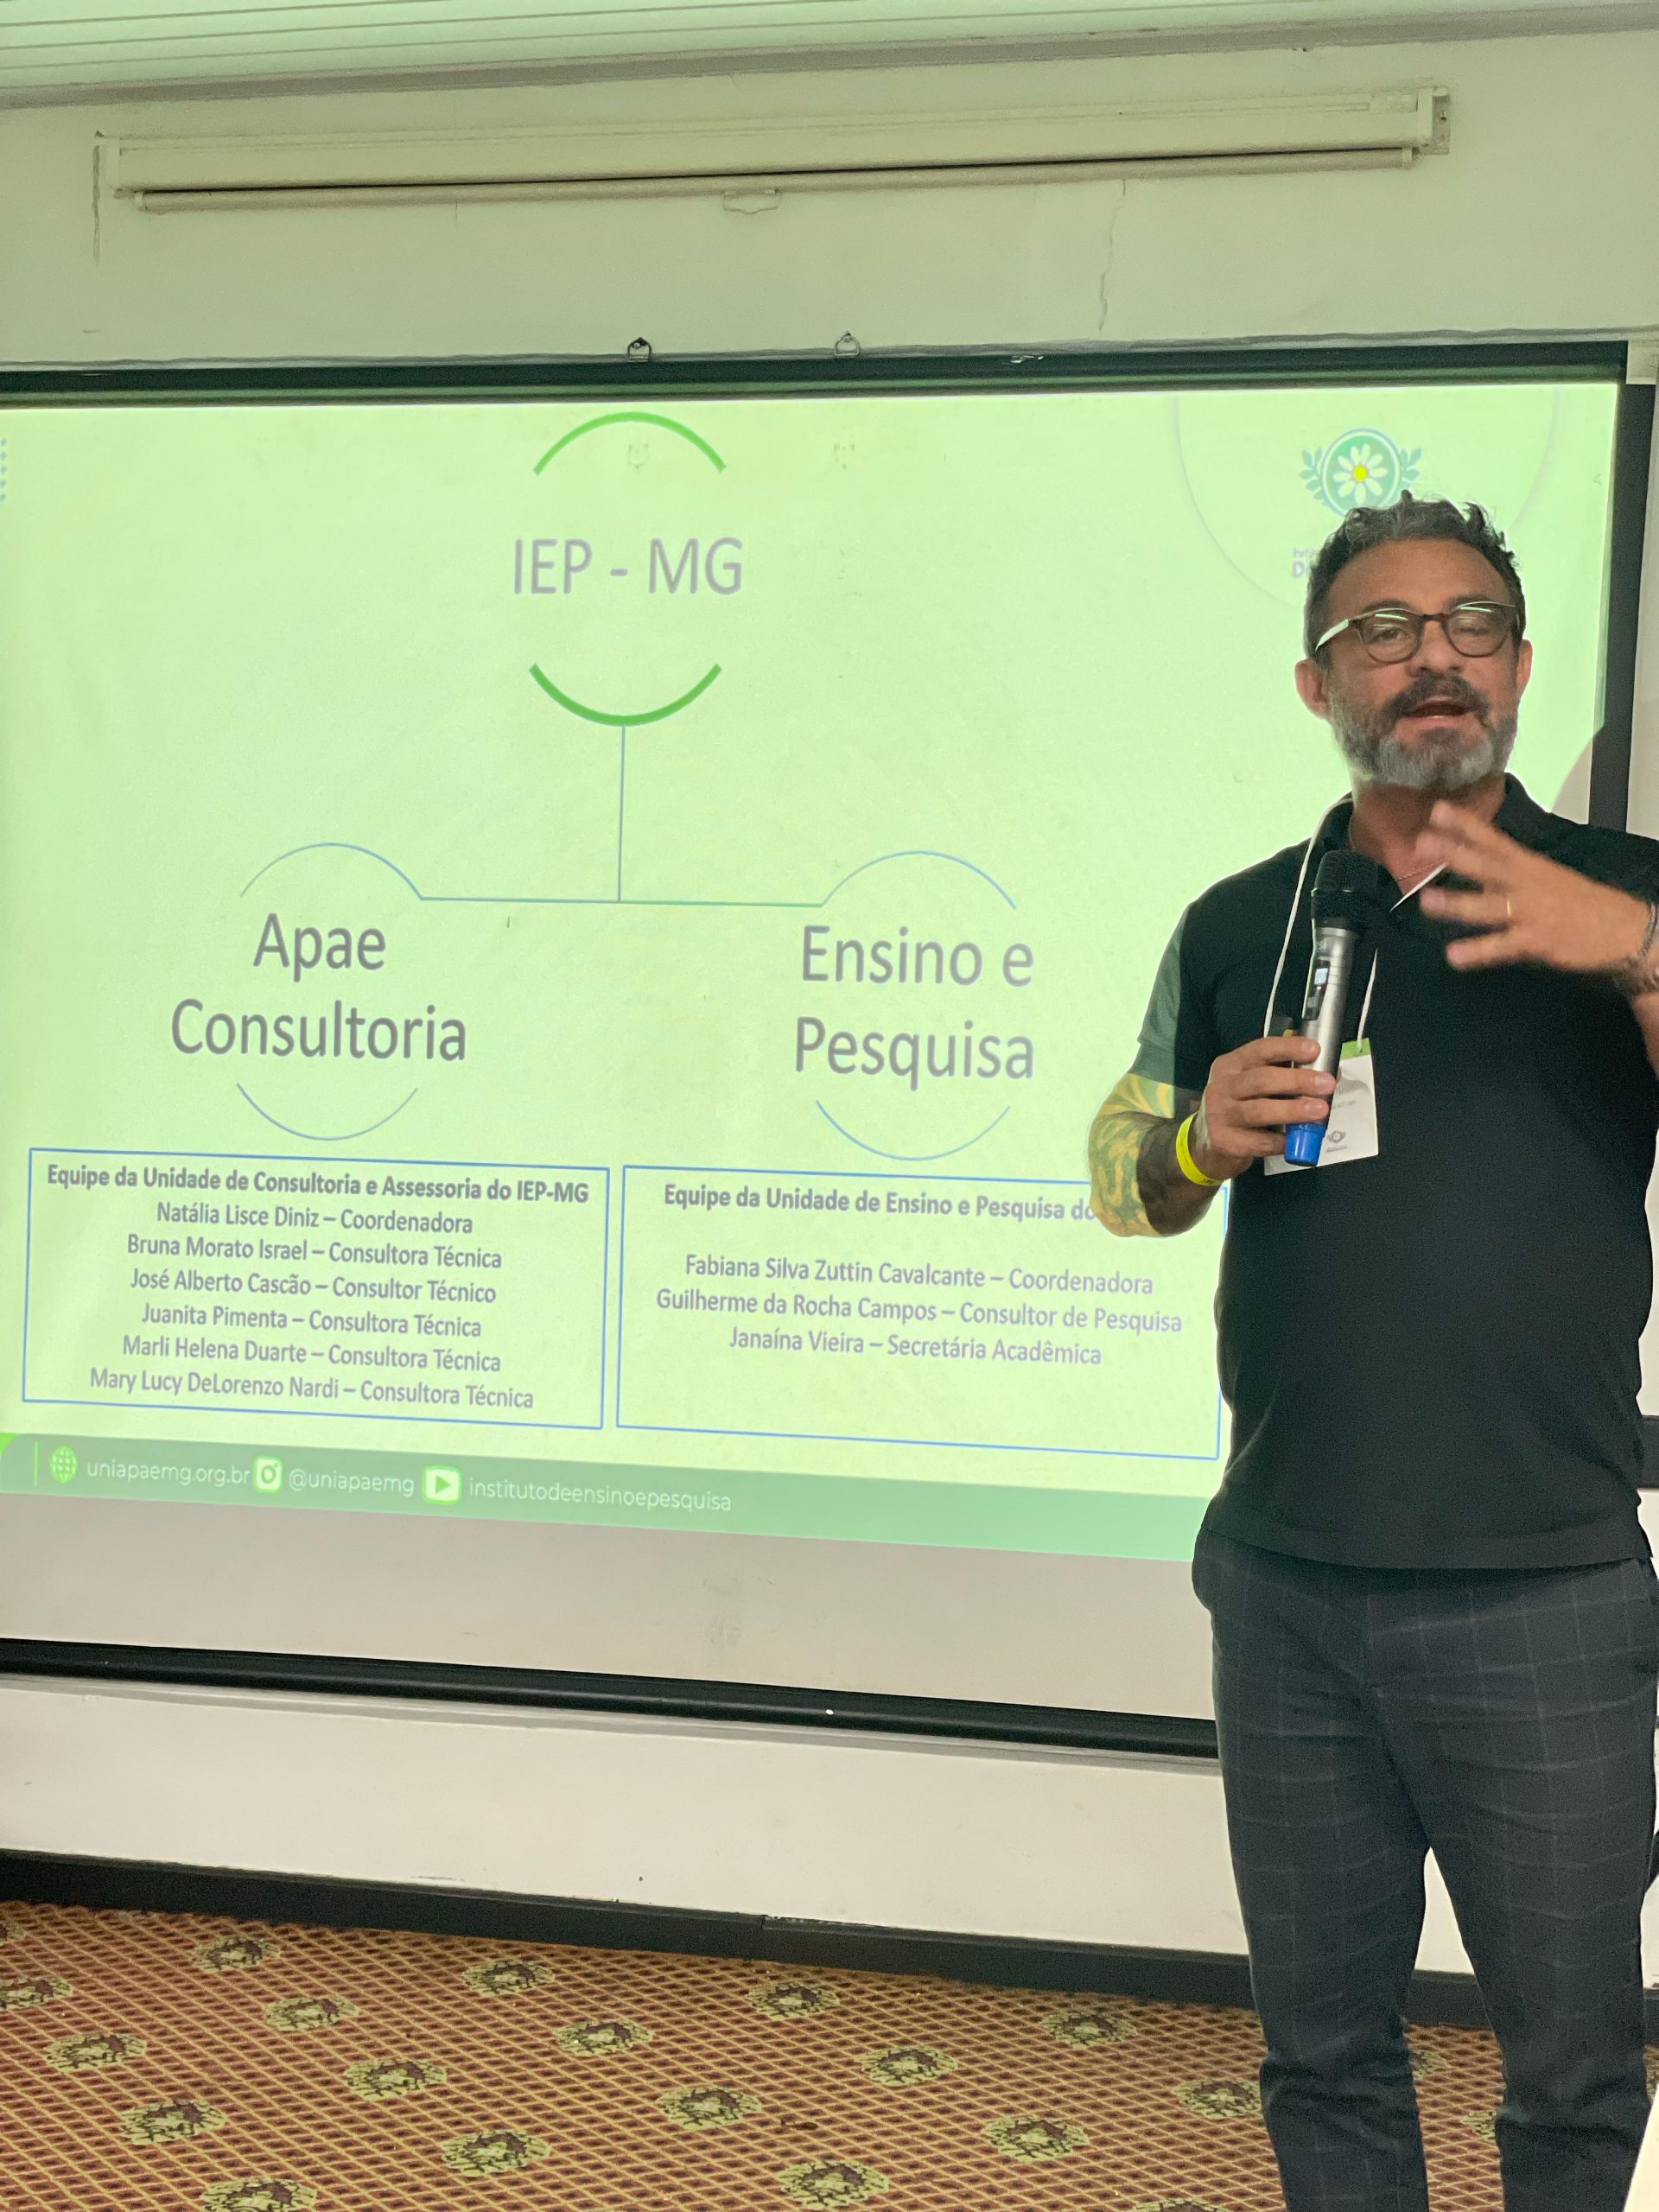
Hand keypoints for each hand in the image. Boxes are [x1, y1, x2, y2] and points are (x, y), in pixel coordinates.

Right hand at [1193, 1035, 1335, 1178]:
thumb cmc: (1238, 1107)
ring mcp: (1220, 1115)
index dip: (1288, 1048)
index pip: (1260, 1050)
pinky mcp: (1225, 1141)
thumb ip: (1282, 1075)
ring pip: (1260, 1111)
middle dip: (1297, 1081)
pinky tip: (1297, 1140)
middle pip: (1261, 1080)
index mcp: (1231, 1065)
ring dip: (1293, 1110)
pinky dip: (1283, 1141)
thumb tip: (1325, 1073)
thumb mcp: (1251, 1083)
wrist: (1207, 1143)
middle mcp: (1221, 1086)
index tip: (1314, 1050)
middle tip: (1325, 1084)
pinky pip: (1260, 1141)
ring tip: (1319, 1110)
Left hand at [1415, 803, 1650, 974]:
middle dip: (1455, 853)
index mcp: (1529, 865)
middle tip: (1422, 842)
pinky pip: (1502, 947)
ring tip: (1427, 901)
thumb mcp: (1545, 878)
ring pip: (1488, 906)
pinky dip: (1478, 952)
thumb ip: (1510, 872)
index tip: (1436, 810)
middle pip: (1487, 865)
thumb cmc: (1581, 904)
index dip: (1465, 825)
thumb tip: (1474, 863)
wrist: (1623, 930)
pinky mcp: (1536, 940)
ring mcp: (1531, 912)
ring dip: (1456, 903)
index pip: (1492, 840)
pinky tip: (1454, 956)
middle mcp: (1527, 884)